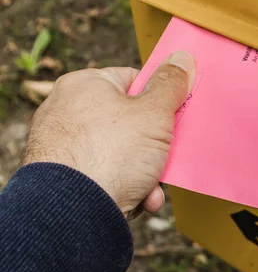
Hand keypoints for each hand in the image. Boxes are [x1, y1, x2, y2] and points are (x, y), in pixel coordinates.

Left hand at [23, 51, 195, 216]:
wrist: (73, 214)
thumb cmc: (109, 155)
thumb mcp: (153, 114)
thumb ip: (170, 85)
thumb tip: (181, 57)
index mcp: (84, 85)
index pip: (132, 80)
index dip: (159, 98)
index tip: (174, 116)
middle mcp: (66, 110)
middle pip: (128, 121)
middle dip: (154, 146)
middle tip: (167, 157)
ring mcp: (61, 145)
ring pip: (119, 153)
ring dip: (144, 172)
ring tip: (150, 188)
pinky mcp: (61, 177)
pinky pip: (103, 174)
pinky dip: (123, 186)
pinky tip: (136, 201)